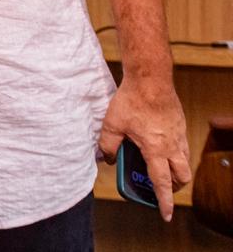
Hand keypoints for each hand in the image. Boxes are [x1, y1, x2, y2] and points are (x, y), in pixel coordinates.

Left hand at [98, 76, 191, 220]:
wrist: (151, 79)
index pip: (162, 183)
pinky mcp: (180, 125)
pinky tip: (159, 146)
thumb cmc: (131, 100)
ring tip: (158, 168)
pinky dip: (175, 155)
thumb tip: (109, 159)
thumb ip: (108, 145)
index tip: (166, 214)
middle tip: (160, 189)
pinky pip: (182, 147)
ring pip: (184, 162)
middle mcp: (172, 145)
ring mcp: (179, 135)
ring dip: (175, 171)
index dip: (164, 201)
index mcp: (156, 149)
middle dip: (173, 187)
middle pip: (181, 177)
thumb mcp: (112, 124)